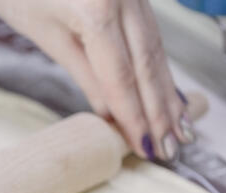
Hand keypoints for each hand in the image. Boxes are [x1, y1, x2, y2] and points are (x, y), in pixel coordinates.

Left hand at [0, 0, 194, 160]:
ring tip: (177, 128)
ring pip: (155, 48)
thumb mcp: (48, 37)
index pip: (121, 75)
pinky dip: (158, 66)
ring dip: (166, 91)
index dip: (134, 115)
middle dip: (159, 110)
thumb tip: (111, 114)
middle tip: (170, 147)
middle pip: (147, 63)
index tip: (144, 146)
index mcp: (98, 10)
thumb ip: (85, 75)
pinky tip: (166, 91)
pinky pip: (152, 34)